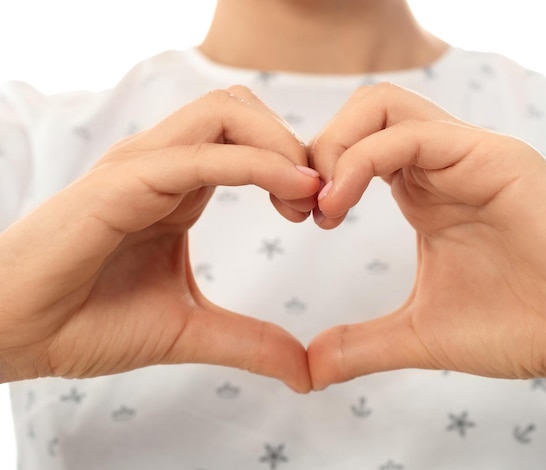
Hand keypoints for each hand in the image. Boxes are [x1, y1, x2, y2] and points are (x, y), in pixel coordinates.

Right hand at [0, 86, 318, 392]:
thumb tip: (305, 372)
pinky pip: (201, 154)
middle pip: (243, 109)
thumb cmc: (88, 323)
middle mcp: (163, 165)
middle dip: (293, 145)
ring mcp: (141, 167)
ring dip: (280, 145)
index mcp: (178, 188)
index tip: (319, 213)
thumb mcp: (189, 331)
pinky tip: (290, 192)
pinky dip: (256, 164)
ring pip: (226, 113)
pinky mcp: (123, 182)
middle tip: (317, 202)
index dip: (295, 165)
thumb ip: (249, 342)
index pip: (248, 139)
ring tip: (304, 197)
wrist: (16, 335)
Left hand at [307, 83, 545, 394]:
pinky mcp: (494, 158)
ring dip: (335, 147)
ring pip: (382, 107)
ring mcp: (467, 155)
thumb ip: (361, 345)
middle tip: (303, 206)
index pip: (355, 145)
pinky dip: (362, 160)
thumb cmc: (516, 327)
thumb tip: (308, 370)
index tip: (299, 219)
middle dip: (318, 149)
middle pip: (363, 111)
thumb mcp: (418, 335)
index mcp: (424, 190)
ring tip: (324, 205)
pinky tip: (342, 204)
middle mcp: (442, 163)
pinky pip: (413, 134)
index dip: (314, 172)